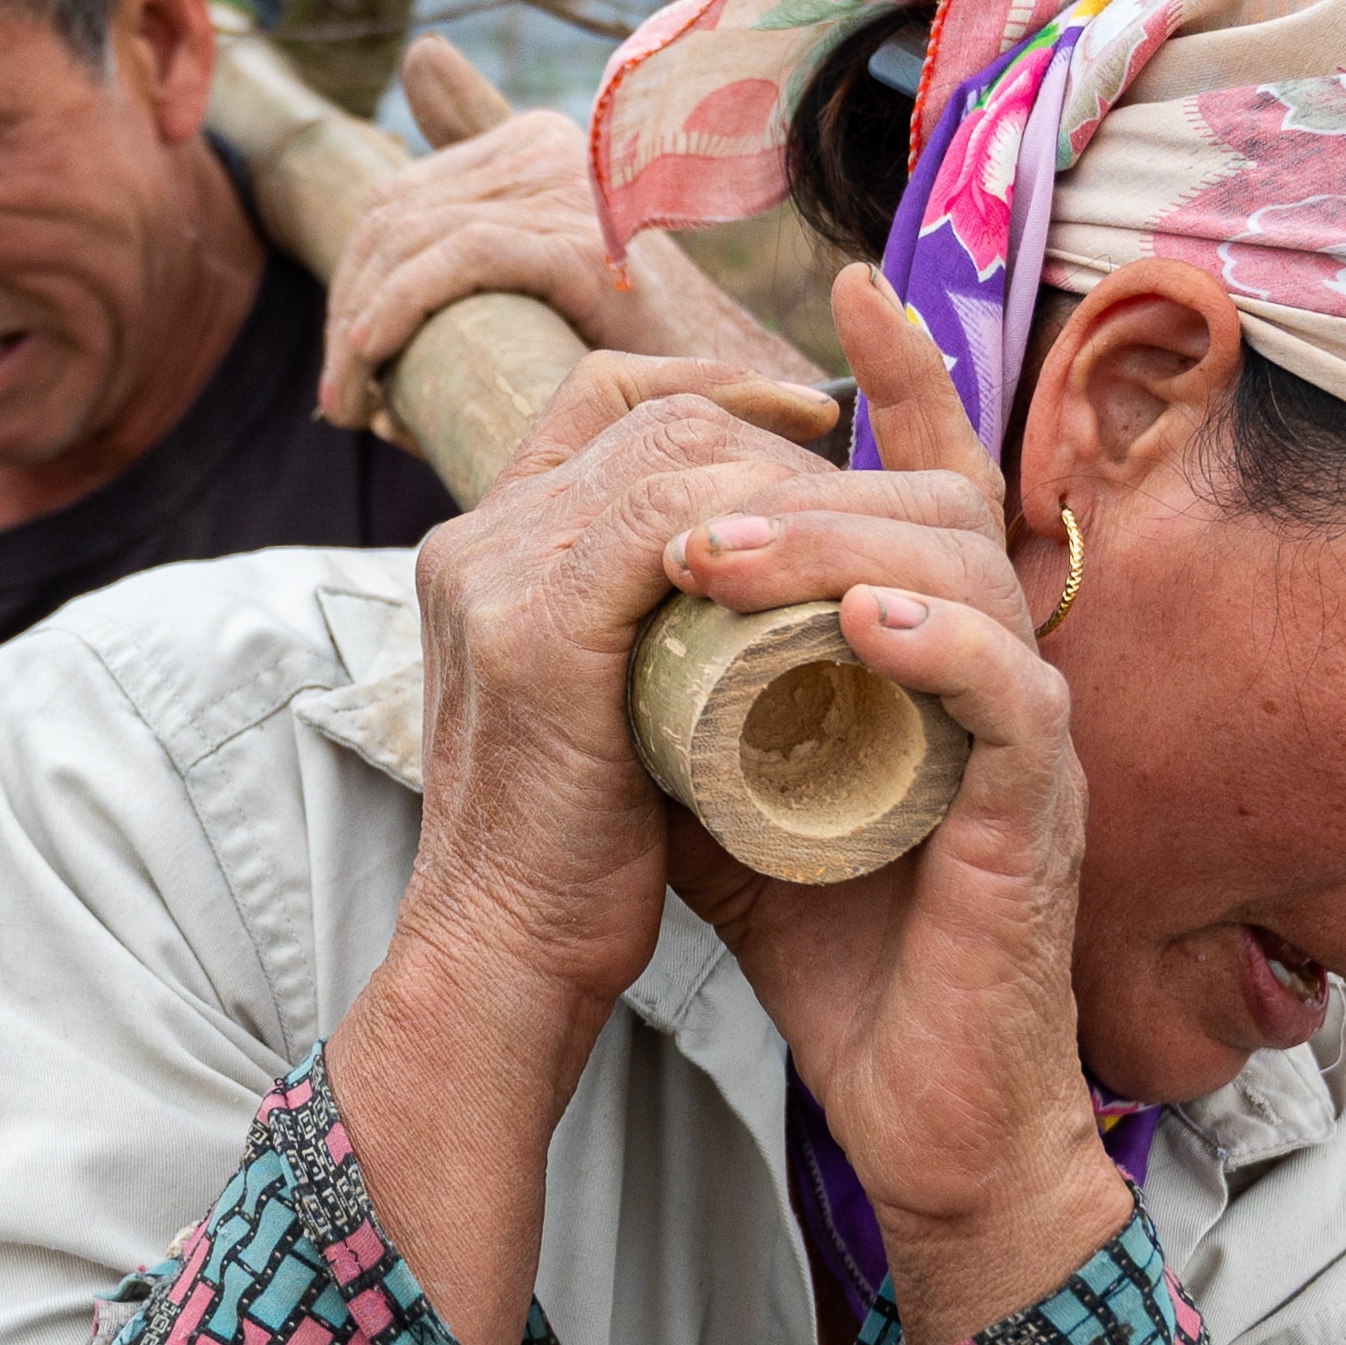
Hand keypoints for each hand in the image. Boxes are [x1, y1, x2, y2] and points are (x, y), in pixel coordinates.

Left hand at [315, 37, 809, 434]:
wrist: (714, 390)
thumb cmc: (616, 335)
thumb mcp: (535, 248)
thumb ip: (481, 158)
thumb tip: (422, 51)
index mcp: (531, 141)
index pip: (396, 198)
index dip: (354, 280)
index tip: (345, 363)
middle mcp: (548, 148)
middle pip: (393, 221)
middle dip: (349, 313)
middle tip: (339, 402)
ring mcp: (568, 190)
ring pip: (413, 241)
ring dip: (360, 333)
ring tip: (351, 407)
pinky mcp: (581, 242)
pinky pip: (462, 259)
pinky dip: (401, 309)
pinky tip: (374, 363)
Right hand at [331, 344, 852, 1344]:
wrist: (505, 956)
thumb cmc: (572, 853)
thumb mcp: (602, 704)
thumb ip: (645, 633)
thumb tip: (749, 594)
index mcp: (485, 544)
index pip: (605, 401)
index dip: (715, 388)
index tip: (815, 424)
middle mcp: (477, 538)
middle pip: (652, 413)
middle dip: (775, 434)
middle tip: (868, 498)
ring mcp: (496, 575)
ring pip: (670, 451)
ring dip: (787, 480)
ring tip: (863, 538)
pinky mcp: (535, 632)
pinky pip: (665, 522)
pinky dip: (757, 527)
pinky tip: (826, 565)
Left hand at [653, 268, 1126, 1344]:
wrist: (915, 1106)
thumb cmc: (839, 948)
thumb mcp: (729, 787)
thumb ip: (690, 693)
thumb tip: (592, 601)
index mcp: (935, 653)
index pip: (931, 483)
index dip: (907, 378)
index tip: (844, 292)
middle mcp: (999, 673)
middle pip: (944, 508)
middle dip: (827, 468)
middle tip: (696, 492)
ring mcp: (1028, 742)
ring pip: (967, 582)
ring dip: (839, 550)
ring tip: (723, 555)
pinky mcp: (1037, 820)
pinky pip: (1011, 703)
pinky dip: (938, 652)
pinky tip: (864, 630)